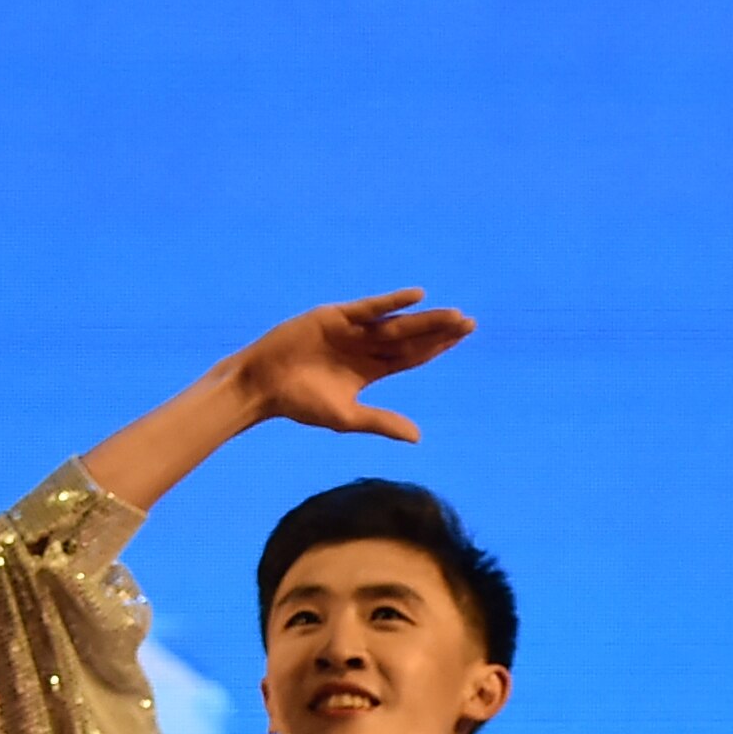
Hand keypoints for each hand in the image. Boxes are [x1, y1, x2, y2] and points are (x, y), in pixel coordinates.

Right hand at [215, 291, 475, 442]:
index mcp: (370, 369)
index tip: (463, 338)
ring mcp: (350, 331)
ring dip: (425, 319)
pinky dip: (392, 302)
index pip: (412, 356)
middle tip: (470, 323)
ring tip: (455, 315)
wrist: (262, 386)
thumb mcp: (347, 417)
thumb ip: (382, 422)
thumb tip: (418, 437)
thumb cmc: (300, 403)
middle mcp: (365, 346)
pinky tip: (416, 297)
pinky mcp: (333, 317)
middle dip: (439, 331)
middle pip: (410, 338)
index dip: (437, 348)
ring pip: (396, 323)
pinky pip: (369, 308)